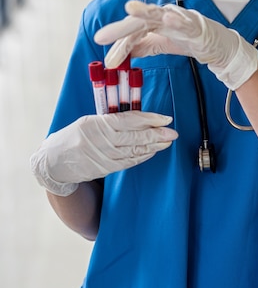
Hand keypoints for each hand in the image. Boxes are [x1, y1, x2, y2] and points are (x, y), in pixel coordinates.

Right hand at [30, 111, 176, 195]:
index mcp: (97, 124)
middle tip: (173, 133)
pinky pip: (128, 162)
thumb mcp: (90, 121)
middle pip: (135, 137)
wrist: (54, 162)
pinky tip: (153, 151)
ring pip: (134, 150)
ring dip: (153, 146)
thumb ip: (112, 120)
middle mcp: (102, 141)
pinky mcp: (106, 168)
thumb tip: (140, 118)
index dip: (149, 119)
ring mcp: (104, 156)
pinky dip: (142, 156)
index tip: (166, 118)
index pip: (129, 119)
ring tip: (168, 142)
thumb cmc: (73, 136)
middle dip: (157, 135)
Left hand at [94, 1, 257, 89]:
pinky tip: (167, 17)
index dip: (119, 46)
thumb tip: (122, 53)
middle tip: (101, 37)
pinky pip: (185, 22)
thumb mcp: (160, 44)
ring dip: (144, 11)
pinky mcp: (195, 25)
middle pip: (138, 21)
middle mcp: (163, 15)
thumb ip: (142, 46)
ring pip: (158, 14)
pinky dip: (176, 19)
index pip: (131, 32)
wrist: (216, 45)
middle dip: (120, 29)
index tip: (108, 62)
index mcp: (153, 21)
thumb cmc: (187, 40)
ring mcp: (179, 18)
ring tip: (130, 9)